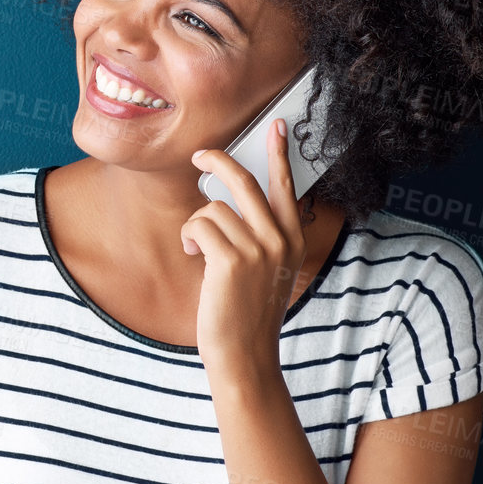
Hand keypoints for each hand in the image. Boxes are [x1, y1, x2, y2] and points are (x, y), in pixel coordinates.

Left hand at [182, 118, 308, 382]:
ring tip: (198, 251)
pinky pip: (199, 225)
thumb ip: (258, 238)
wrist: (245, 357)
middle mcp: (280, 240)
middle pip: (244, 181)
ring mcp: (259, 249)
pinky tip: (194, 259)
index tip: (276, 126)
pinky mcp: (231, 260)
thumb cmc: (247, 313)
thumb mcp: (265, 271)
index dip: (278, 153)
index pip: (285, 186)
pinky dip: (189, 238)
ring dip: (196, 225)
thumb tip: (227, 204)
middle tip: (199, 157)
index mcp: (293, 240)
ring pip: (214, 208)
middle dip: (218, 162)